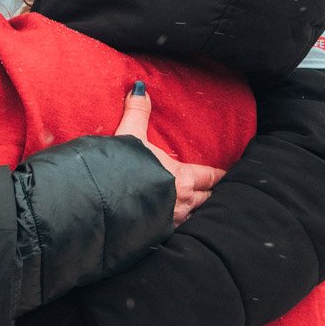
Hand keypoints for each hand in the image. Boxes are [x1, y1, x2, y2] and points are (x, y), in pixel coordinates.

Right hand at [115, 82, 224, 225]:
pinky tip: (173, 226)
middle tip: (217, 191)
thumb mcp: (129, 136)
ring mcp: (171, 223)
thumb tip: (139, 87)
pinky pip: (176, 232)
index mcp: (182, 178)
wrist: (97, 202)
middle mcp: (182, 203)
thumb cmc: (118, 168)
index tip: (227, 174)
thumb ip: (138, 112)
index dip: (219, 175)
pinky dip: (178, 227)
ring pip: (194, 217)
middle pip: (207, 199)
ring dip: (196, 212)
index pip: (209, 176)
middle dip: (212, 195)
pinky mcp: (157, 238)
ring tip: (198, 209)